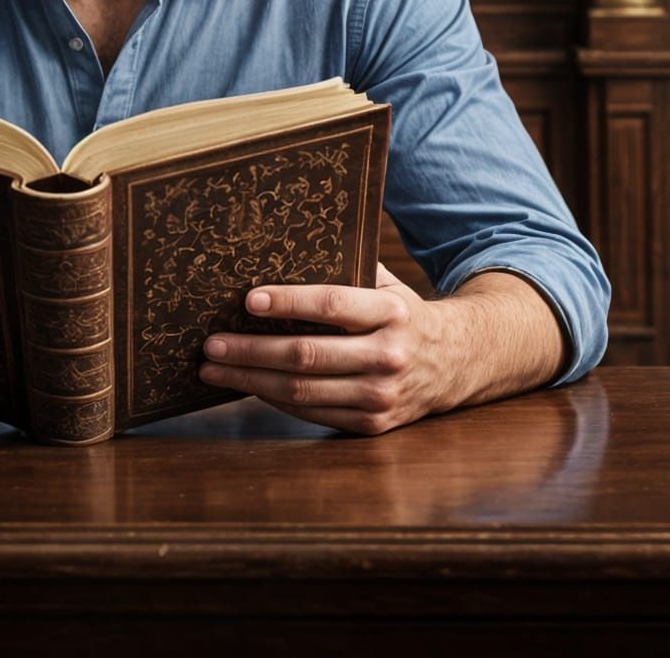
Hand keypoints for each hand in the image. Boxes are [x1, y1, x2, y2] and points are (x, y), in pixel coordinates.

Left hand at [197, 264, 447, 435]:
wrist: (458, 362)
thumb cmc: (404, 314)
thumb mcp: (388, 285)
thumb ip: (348, 268)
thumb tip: (285, 245)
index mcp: (391, 311)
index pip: (332, 305)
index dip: (288, 301)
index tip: (248, 299)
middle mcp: (388, 356)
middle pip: (306, 355)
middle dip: (251, 350)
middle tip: (211, 344)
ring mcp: (381, 396)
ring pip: (302, 390)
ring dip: (251, 380)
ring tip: (214, 369)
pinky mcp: (373, 425)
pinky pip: (312, 413)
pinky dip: (274, 399)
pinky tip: (248, 386)